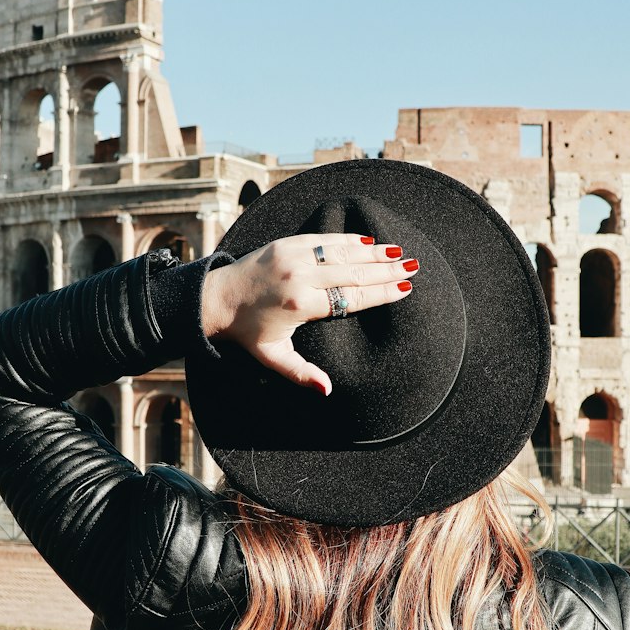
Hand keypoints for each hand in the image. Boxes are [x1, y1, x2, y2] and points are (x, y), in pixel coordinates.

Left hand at [201, 234, 417, 392]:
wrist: (216, 299)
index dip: (380, 293)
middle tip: (412, 268)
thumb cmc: (247, 332)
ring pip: (342, 252)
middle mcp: (301, 276)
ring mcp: (294, 255)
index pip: (351, 298)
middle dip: (385, 270)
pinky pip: (324, 239)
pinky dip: (348, 240)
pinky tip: (368, 241)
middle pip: (353, 273)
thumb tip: (327, 391)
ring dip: (373, 252)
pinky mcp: (287, 242)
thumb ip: (301, 373)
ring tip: (399, 252)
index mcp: (301, 304)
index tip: (403, 289)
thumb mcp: (273, 357)